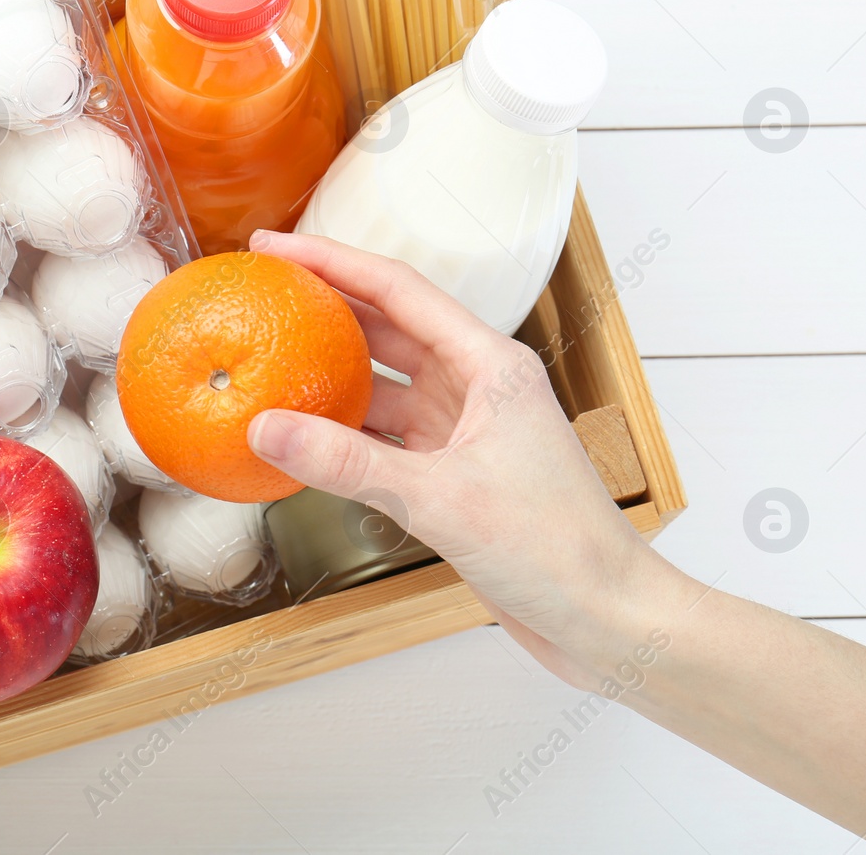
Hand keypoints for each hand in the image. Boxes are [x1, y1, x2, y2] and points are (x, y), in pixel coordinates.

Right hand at [245, 230, 693, 688]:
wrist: (605, 618)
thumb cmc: (556, 548)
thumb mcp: (440, 499)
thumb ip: (348, 462)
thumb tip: (265, 427)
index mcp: (490, 364)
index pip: (397, 290)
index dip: (331, 260)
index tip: (273, 248)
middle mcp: (478, 386)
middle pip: (386, 328)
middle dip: (323, 308)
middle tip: (259, 296)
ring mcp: (465, 430)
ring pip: (382, 385)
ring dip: (329, 376)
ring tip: (266, 361)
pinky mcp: (454, 474)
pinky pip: (384, 438)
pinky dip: (343, 434)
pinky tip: (300, 436)